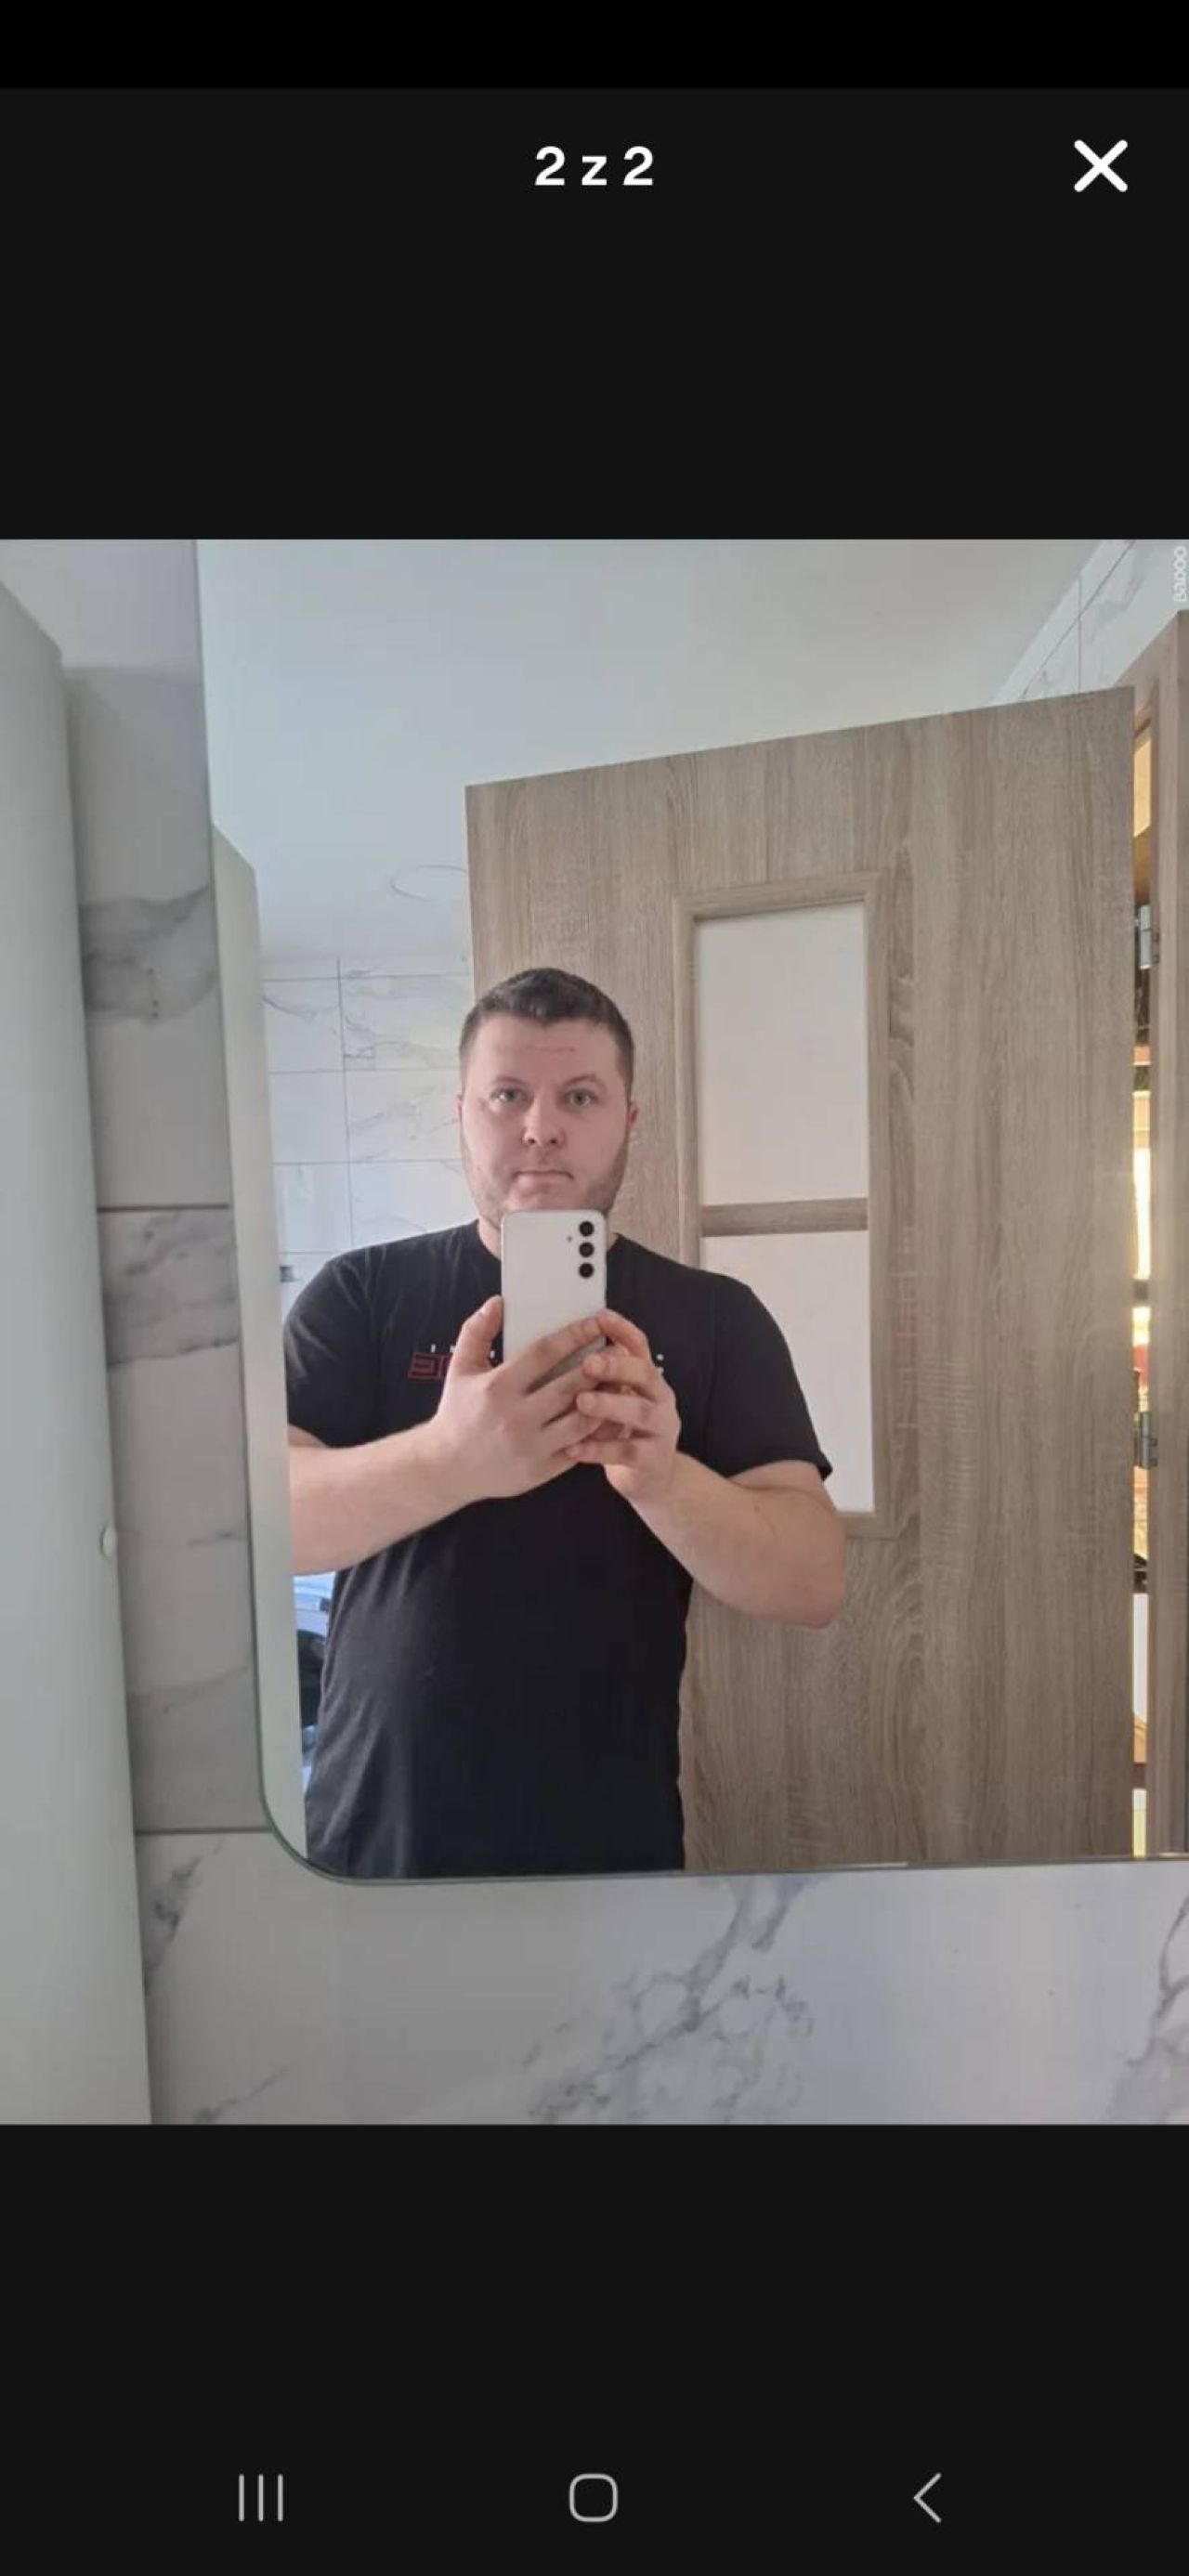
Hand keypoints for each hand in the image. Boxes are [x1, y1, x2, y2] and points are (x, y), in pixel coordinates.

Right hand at [428, 1296, 607, 1506]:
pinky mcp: (542, 1469)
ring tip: (621, 1381)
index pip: (544, 1354)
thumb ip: (476, 1332)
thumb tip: (497, 1302)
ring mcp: (531, 1446)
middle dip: (599, 1365)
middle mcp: (516, 1417)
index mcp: (497, 1387)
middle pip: (569, 1385)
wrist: (447, 1468)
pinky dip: (599, 1431)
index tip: (595, 1324)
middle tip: (619, 1350)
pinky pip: (580, 1448)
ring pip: (581, 1419)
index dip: (573, 1336)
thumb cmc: (457, 1413)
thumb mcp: (459, 1369)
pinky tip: (611, 1414)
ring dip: (605, 1399)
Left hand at [562, 1308, 680, 1503]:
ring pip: (639, 1412)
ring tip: (581, 1402)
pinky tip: (573, 1448)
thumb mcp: (616, 1399)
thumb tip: (564, 1342)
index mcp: (647, 1378)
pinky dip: (599, 1450)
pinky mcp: (653, 1459)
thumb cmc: (620, 1430)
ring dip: (609, 1405)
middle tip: (587, 1363)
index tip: (600, 1317)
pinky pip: (627, 1452)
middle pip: (644, 1373)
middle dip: (616, 1366)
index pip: (639, 1345)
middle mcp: (660, 1398)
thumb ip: (600, 1377)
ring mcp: (661, 1429)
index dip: (622, 1330)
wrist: (649, 1478)